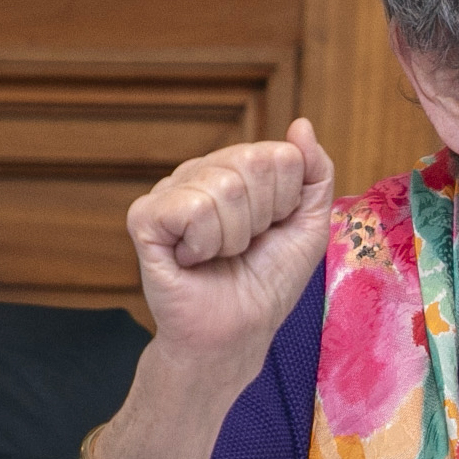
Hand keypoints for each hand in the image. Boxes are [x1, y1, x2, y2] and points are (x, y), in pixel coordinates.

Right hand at [127, 119, 335, 379]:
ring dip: (233, 238)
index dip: (286, 203)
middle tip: (243, 247)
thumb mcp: (308, 225)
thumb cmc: (266, 282)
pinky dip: (204, 244)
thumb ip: (315, 174)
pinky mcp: (144, 217)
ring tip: (218, 256)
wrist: (236, 332)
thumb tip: (300, 125)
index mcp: (236, 168)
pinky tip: (192, 259)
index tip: (270, 232)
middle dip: (262, 218)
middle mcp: (200, 171)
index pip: (280, 155)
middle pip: (253, 164)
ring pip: (224, 188)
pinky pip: (192, 208)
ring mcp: (169, 191)